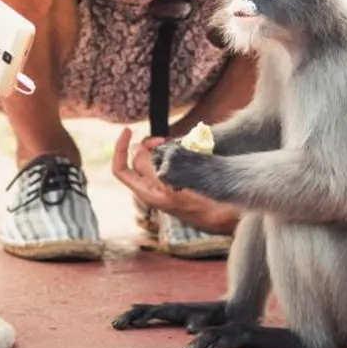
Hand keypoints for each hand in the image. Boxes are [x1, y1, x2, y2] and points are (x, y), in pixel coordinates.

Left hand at [110, 127, 237, 234]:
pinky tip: (188, 146)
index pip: (120, 169)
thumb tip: (136, 149)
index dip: (120, 148)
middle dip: (147, 144)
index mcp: (146, 192)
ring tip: (177, 144)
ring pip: (155, 156)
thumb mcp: (172, 188)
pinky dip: (174, 149)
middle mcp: (153, 187)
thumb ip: (152, 169)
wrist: (226, 217)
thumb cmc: (202, 207)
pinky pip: (169, 159)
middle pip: (139, 158)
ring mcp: (167, 182)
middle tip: (163, 140)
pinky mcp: (180, 178)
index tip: (129, 129)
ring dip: (162, 146)